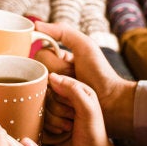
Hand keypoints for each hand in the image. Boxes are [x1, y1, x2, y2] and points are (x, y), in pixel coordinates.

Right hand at [34, 21, 136, 138]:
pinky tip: (68, 120)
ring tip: (73, 105)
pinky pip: (38, 117)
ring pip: (35, 99)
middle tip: (73, 87)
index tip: (69, 69)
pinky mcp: (48, 119)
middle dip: (56, 84)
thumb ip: (63, 32)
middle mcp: (48, 80)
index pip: (38, 58)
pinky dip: (53, 120)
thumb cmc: (100, 74)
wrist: (112, 105)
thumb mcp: (85, 46)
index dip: (53, 65)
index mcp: (54, 62)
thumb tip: (35, 25)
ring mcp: (47, 100)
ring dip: (56, 104)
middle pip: (36, 79)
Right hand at [43, 72, 117, 145]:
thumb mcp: (87, 108)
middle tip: (71, 120)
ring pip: (41, 109)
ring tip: (67, 129)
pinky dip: (47, 129)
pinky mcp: (49, 125)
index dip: (59, 95)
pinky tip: (59, 135)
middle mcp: (66, 99)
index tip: (71, 107)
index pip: (56, 82)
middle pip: (46, 96)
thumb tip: (51, 76)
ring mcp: (56, 112)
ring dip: (53, 122)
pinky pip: (38, 122)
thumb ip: (73, 90)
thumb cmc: (93, 133)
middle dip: (57, 111)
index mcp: (77, 90)